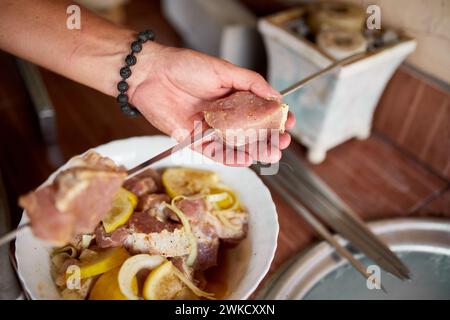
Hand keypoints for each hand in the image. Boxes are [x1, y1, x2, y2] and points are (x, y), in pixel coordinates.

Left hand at [130, 43, 294, 165]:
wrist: (151, 75)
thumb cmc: (184, 66)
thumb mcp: (223, 69)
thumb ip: (250, 82)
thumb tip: (276, 95)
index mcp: (233, 96)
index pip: (260, 110)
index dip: (275, 117)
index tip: (289, 122)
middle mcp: (224, 114)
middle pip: (251, 130)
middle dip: (269, 138)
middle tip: (283, 143)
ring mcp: (211, 128)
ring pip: (237, 144)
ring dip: (255, 150)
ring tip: (272, 154)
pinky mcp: (195, 139)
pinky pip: (216, 152)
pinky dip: (231, 158)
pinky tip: (247, 160)